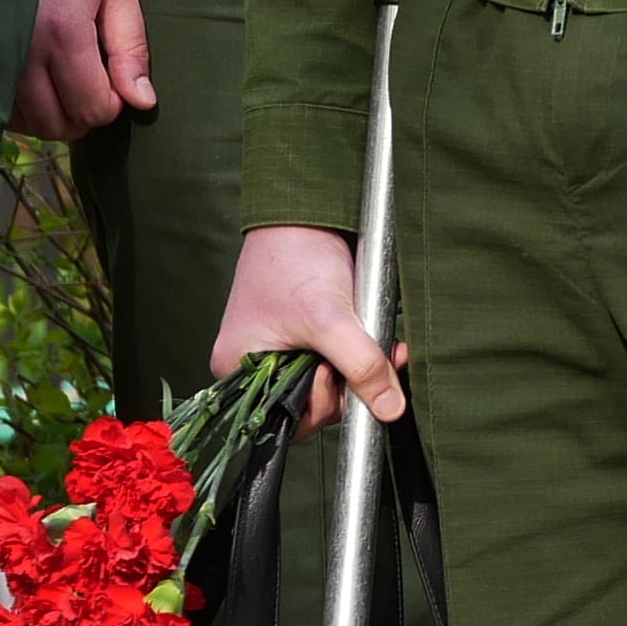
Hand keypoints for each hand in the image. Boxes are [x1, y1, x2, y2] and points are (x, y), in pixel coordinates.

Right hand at [12, 0, 154, 140]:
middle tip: (93, 84)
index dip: (112, 105)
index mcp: (63, 30)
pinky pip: (4, 113)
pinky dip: (26, 111)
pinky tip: (40, 85)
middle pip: (58, 125)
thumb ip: (132, 45)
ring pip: (29, 125)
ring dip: (55, 116)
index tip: (115, 80)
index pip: (92, 108)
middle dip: (84, 115)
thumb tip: (142, 101)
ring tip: (67, 82)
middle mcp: (23, 51)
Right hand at [215, 222, 404, 425]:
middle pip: (309, 400)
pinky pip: (330, 356)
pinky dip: (356, 349)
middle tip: (379, 356)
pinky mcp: (300, 331)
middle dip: (350, 381)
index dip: (323, 404)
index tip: (342, 374)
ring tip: (382, 340)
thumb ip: (361, 366)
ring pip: (326, 378)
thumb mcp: (330, 319)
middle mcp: (251, 365)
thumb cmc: (297, 259)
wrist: (303, 209)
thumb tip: (389, 410)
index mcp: (237, 370)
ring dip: (359, 364)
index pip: (287, 416)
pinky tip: (376, 334)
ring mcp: (276, 348)